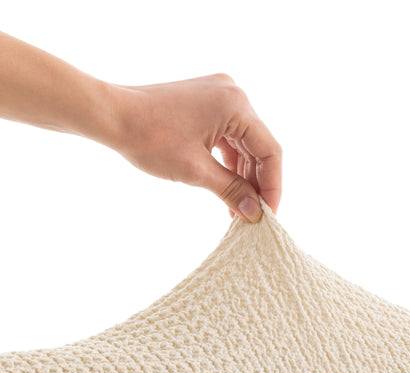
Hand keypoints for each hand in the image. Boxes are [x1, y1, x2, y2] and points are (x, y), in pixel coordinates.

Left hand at [106, 74, 282, 222]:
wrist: (111, 116)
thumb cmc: (148, 138)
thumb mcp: (194, 170)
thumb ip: (230, 190)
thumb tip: (255, 213)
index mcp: (236, 105)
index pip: (269, 151)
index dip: (273, 187)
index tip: (269, 214)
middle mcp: (233, 95)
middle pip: (258, 147)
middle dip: (256, 184)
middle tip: (253, 216)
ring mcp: (218, 97)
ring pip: (243, 144)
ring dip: (242, 176)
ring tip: (238, 209)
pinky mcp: (205, 104)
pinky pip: (226, 137)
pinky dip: (227, 163)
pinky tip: (226, 188)